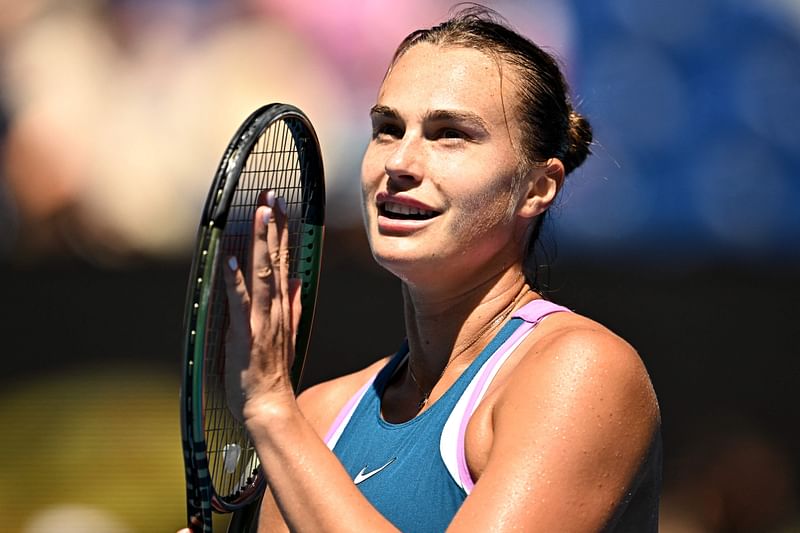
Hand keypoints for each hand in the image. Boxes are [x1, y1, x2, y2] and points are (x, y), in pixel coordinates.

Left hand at [223, 190, 301, 421]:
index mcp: (281, 306)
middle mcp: (274, 308)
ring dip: (261, 243)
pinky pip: (241, 303)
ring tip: (260, 213)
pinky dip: (236, 282)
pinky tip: (232, 260)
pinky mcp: (246, 333)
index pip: (282, 260)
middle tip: (271, 195)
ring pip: (262, 273)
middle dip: (273, 225)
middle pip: (275, 259)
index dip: (281, 230)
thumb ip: (293, 305)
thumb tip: (298, 279)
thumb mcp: (287, 333)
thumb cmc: (272, 372)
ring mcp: (261, 319)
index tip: (279, 203)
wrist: (270, 405)